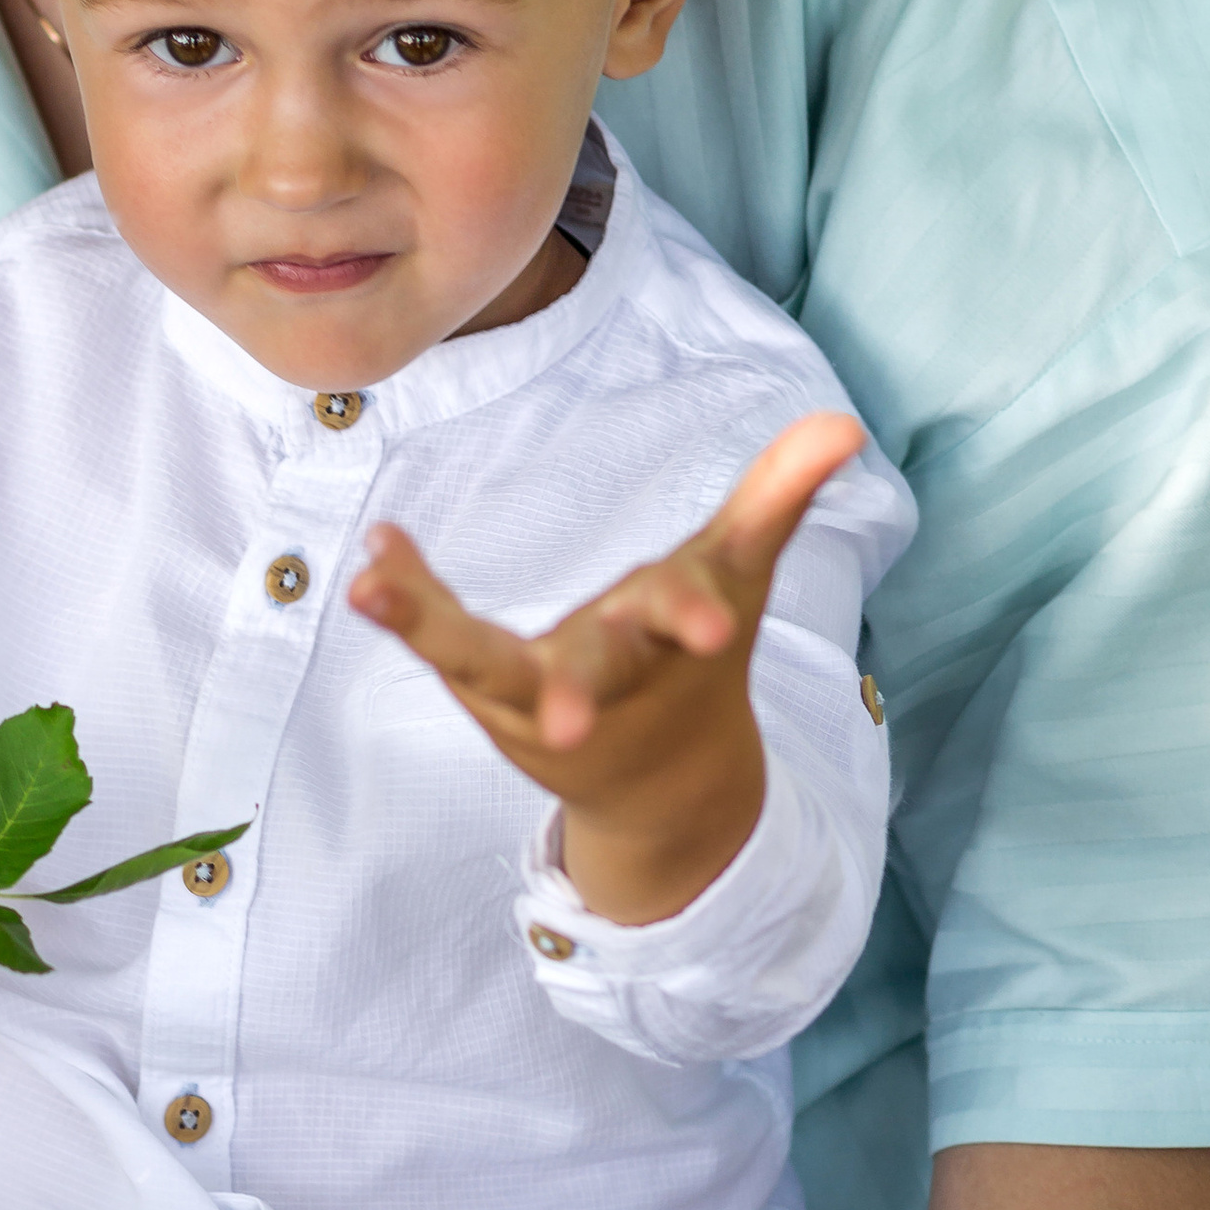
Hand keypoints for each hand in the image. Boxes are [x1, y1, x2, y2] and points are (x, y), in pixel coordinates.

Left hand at [349, 409, 865, 921]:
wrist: (661, 784)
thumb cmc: (697, 660)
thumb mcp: (739, 575)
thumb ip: (778, 500)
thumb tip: (844, 425)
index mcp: (675, 642)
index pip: (686, 618)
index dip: (696, 613)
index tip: (710, 623)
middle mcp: (607, 676)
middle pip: (591, 672)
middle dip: (582, 689)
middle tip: (565, 718)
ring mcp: (538, 694)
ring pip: (482, 664)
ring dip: (430, 629)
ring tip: (372, 588)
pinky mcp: (488, 693)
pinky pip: (440, 642)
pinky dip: (405, 600)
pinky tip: (365, 560)